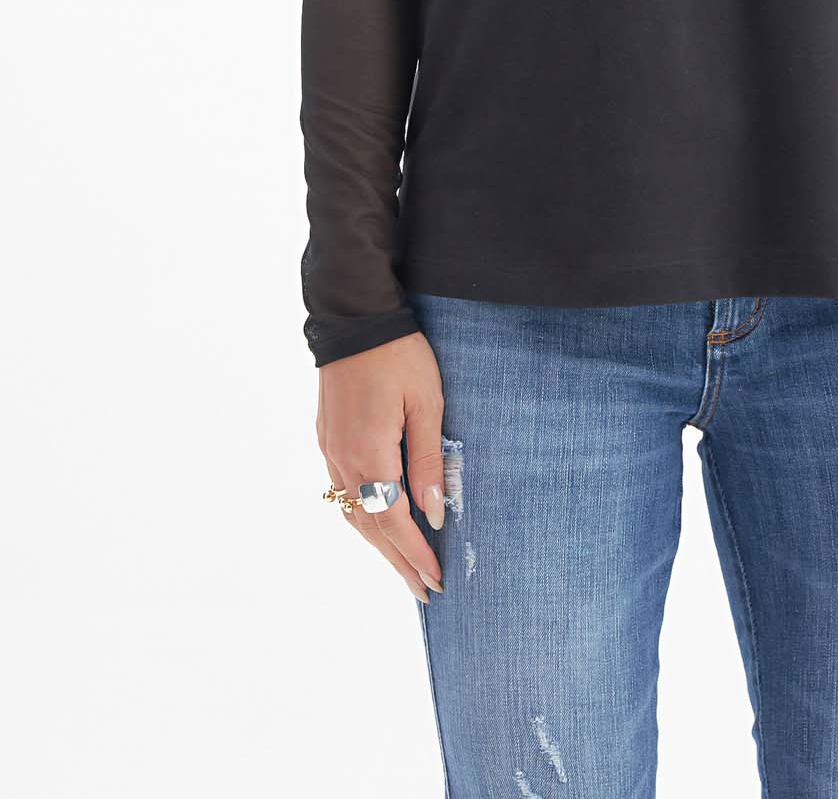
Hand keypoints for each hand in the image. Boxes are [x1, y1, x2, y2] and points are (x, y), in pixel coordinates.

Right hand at [316, 332, 450, 602]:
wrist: (354, 318)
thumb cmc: (400, 356)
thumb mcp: (427, 404)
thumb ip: (427, 461)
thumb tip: (433, 514)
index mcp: (370, 454)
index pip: (396, 521)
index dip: (416, 554)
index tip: (437, 581)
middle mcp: (343, 460)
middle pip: (371, 527)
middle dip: (399, 562)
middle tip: (424, 592)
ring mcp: (330, 450)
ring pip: (353, 513)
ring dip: (379, 544)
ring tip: (404, 568)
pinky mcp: (327, 438)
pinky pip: (344, 492)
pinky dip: (364, 517)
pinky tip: (378, 524)